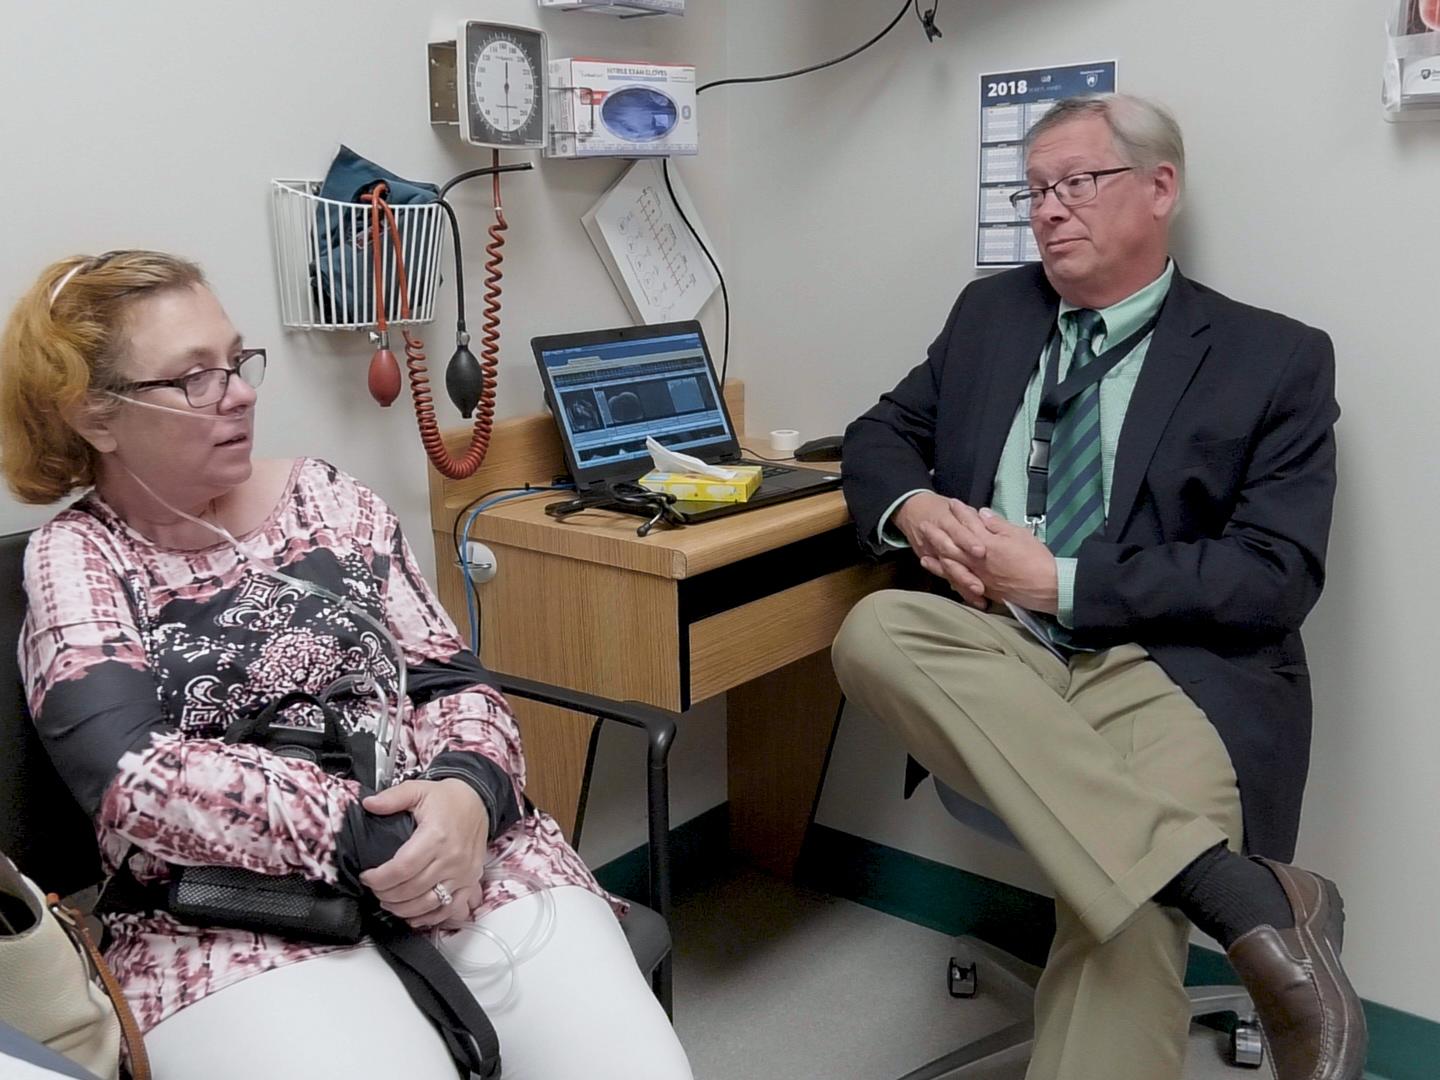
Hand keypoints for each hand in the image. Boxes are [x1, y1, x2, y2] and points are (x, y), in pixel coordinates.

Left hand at [360, 778, 489, 928]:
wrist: (479, 801)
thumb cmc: (447, 798)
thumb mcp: (418, 790)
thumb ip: (392, 797)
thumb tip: (368, 804)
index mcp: (436, 836)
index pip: (402, 868)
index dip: (379, 878)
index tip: (366, 876)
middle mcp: (452, 858)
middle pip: (412, 889)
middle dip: (386, 894)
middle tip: (375, 888)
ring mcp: (463, 873)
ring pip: (429, 903)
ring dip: (403, 909)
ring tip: (388, 901)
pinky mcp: (471, 881)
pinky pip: (451, 908)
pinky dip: (430, 917)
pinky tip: (413, 916)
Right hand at [894, 493, 989, 606]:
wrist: (912, 510)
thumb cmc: (941, 509)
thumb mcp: (958, 507)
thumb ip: (972, 516)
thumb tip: (989, 518)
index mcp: (946, 521)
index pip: (958, 532)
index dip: (968, 542)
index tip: (981, 552)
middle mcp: (937, 539)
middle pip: (950, 557)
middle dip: (964, 573)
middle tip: (980, 587)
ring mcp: (932, 553)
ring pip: (947, 571)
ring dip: (962, 585)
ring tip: (978, 597)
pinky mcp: (930, 561)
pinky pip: (945, 577)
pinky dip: (958, 588)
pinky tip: (972, 599)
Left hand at [912, 503, 1059, 613]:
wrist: (1046, 587)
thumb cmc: (1036, 559)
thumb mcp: (1019, 535)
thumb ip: (998, 525)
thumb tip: (982, 514)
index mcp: (986, 543)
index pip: (969, 523)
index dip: (960, 512)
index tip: (951, 503)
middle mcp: (977, 560)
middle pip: (953, 544)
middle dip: (938, 533)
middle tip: (924, 525)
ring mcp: (978, 576)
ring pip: (952, 566)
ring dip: (936, 558)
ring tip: (923, 553)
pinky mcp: (983, 589)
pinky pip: (961, 583)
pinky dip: (949, 578)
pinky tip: (943, 577)